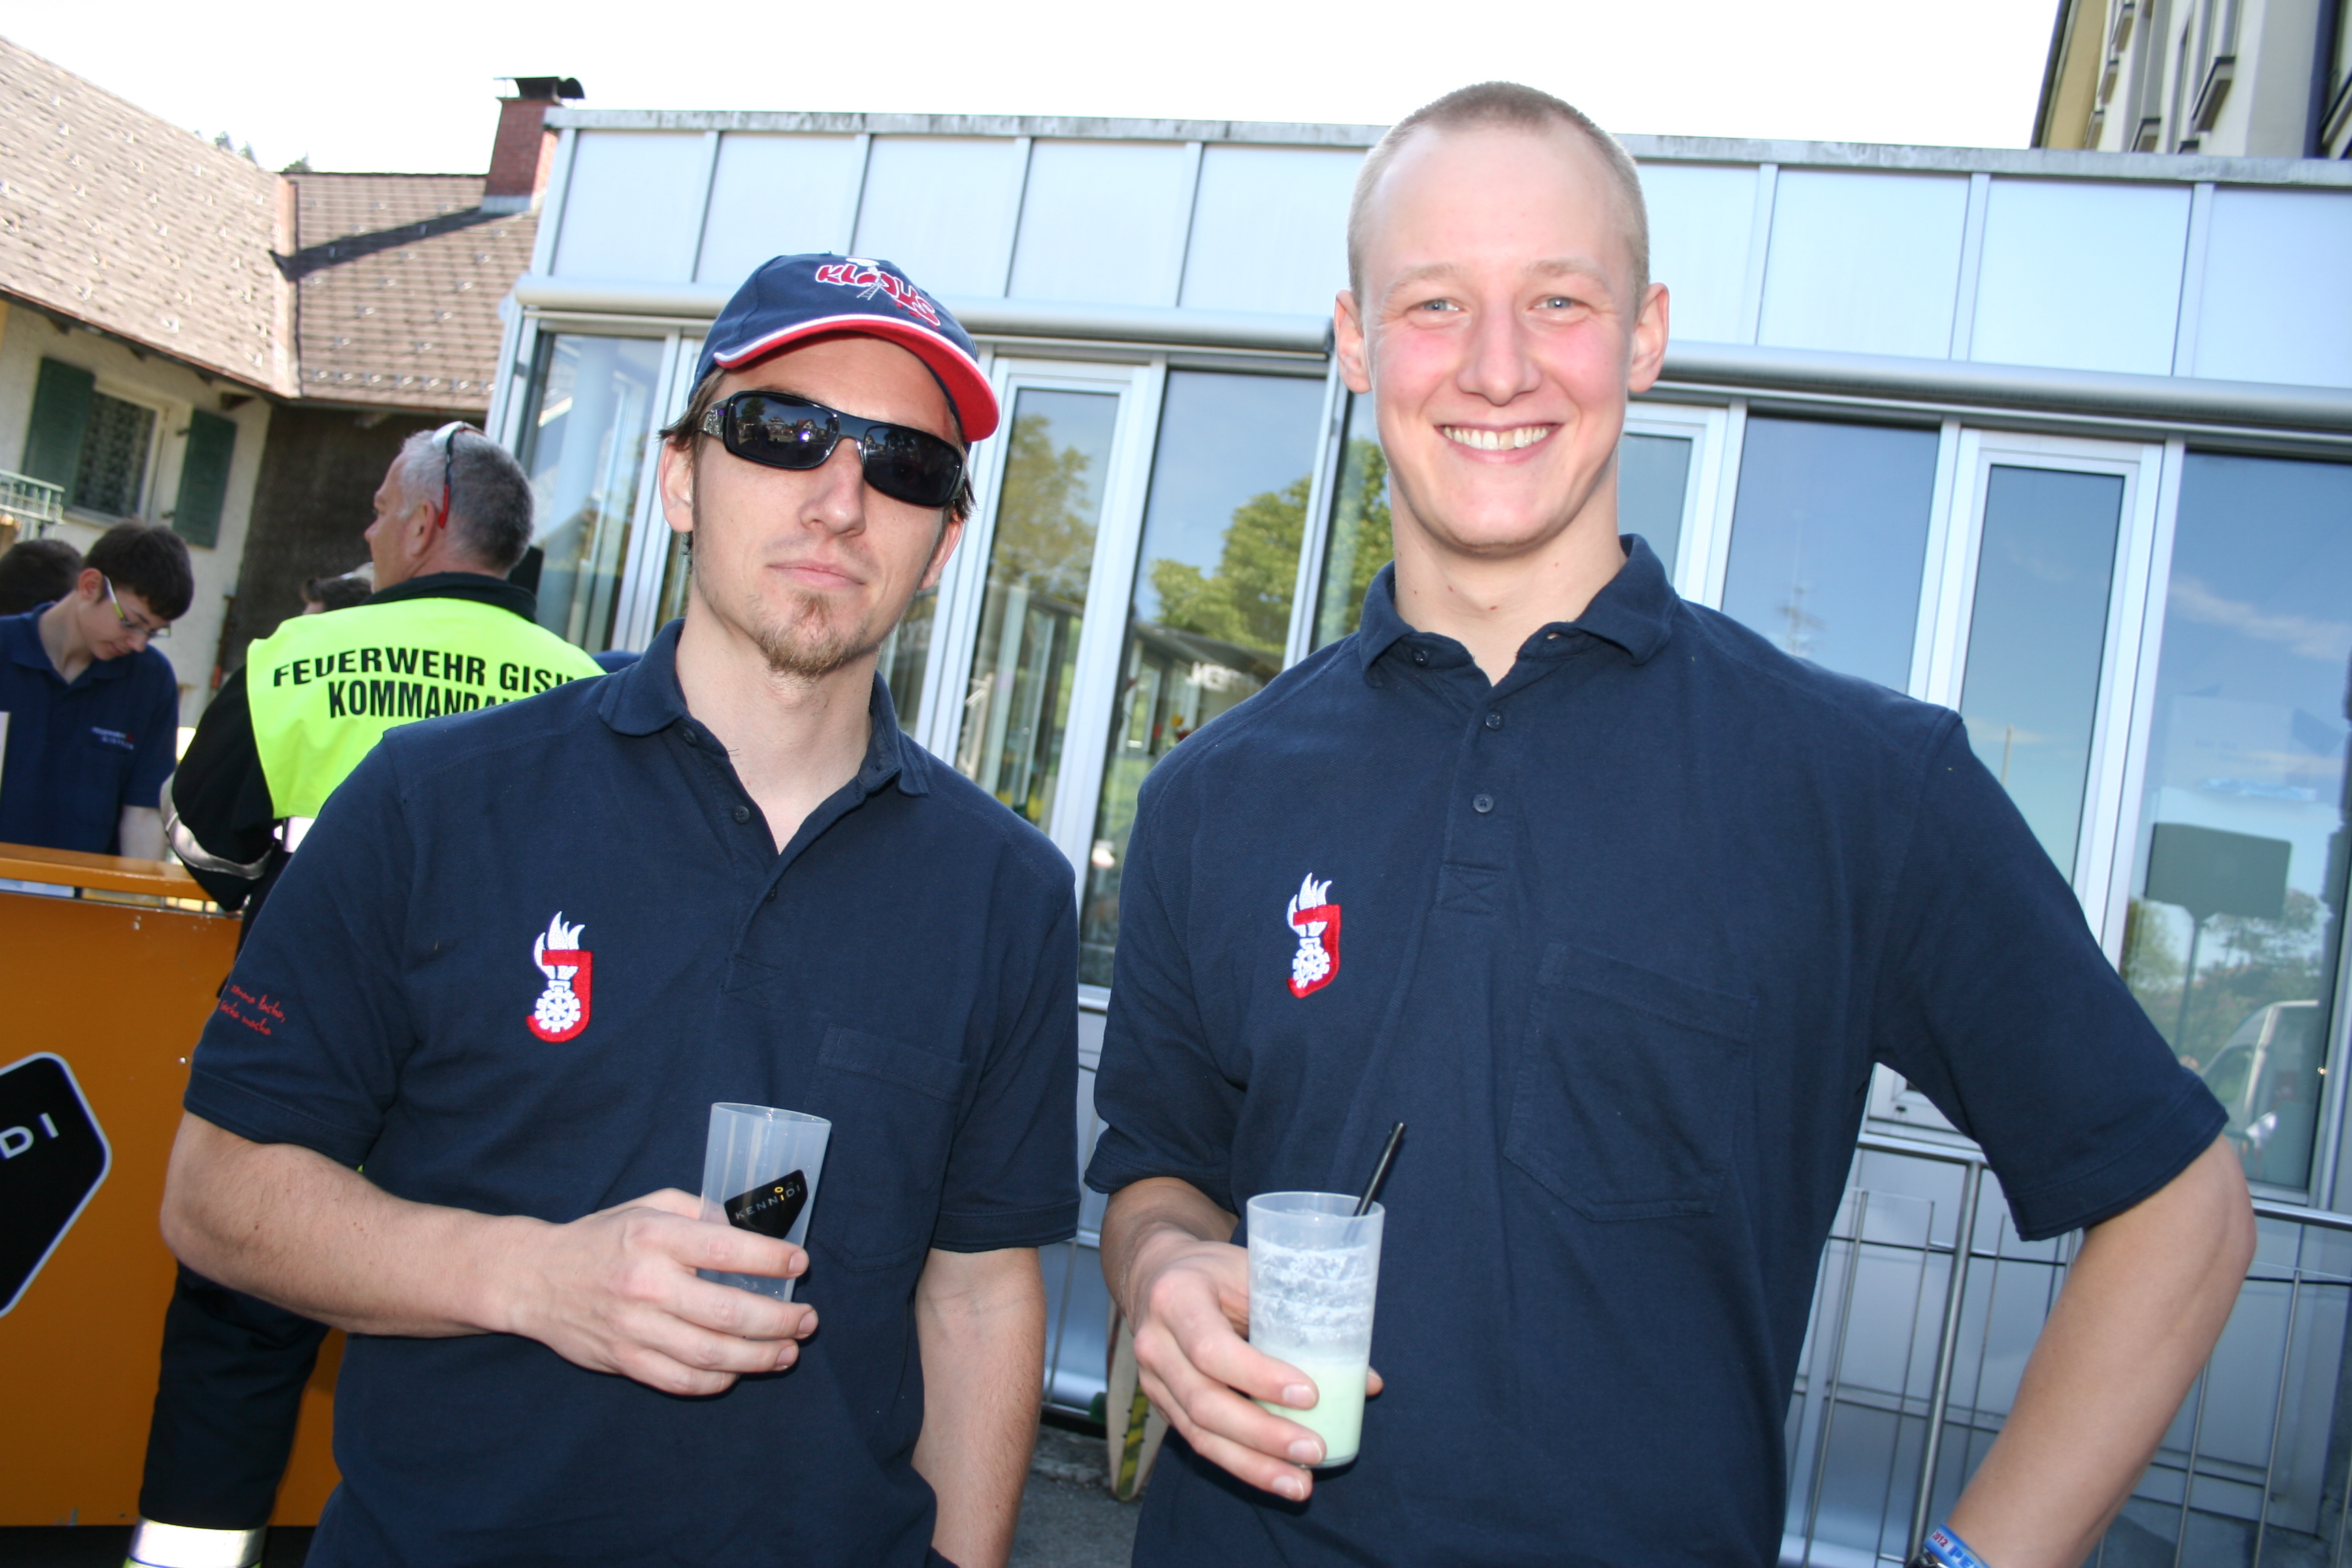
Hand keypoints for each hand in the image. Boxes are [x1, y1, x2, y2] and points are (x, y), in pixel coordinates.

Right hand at [493, 1188, 817, 1395]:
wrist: (535, 1278)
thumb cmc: (602, 1238)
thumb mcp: (648, 1206)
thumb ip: (699, 1214)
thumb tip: (749, 1231)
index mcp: (654, 1237)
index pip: (726, 1249)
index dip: (771, 1259)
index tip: (800, 1264)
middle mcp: (646, 1284)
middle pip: (728, 1311)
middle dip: (780, 1319)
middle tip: (807, 1319)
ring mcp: (634, 1328)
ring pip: (711, 1354)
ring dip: (760, 1356)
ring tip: (788, 1351)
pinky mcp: (624, 1360)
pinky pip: (681, 1380)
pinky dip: (717, 1381)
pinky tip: (740, 1372)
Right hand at [1124, 1230, 1381, 1501]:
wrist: (1157, 1276)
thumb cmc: (1215, 1273)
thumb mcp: (1253, 1273)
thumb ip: (1302, 1318)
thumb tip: (1365, 1380)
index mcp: (1176, 1298)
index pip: (1212, 1348)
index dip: (1259, 1376)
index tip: (1310, 1394)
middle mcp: (1155, 1343)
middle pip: (1205, 1402)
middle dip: (1263, 1434)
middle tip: (1314, 1450)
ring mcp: (1153, 1379)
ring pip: (1200, 1433)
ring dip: (1253, 1464)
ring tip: (1300, 1484)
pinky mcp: (1162, 1405)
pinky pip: (1199, 1442)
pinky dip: (1239, 1464)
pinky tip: (1274, 1477)